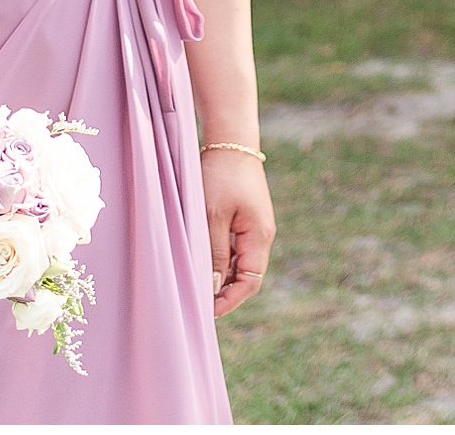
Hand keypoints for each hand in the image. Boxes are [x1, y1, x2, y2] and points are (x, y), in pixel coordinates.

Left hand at [200, 149, 274, 317]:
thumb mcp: (212, 218)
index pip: (250, 282)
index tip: (205, 313)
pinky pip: (233, 248)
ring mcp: (253, 226)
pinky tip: (200, 260)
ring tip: (193, 283)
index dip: (230, 301)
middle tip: (195, 302)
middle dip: (224, 292)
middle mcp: (261, 234)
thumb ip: (215, 254)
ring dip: (220, 276)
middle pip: (246, 275)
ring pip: (239, 263)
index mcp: (259, 236)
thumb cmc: (221, 177)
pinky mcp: (244, 218)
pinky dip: (219, 259)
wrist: (230, 141)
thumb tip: (215, 288)